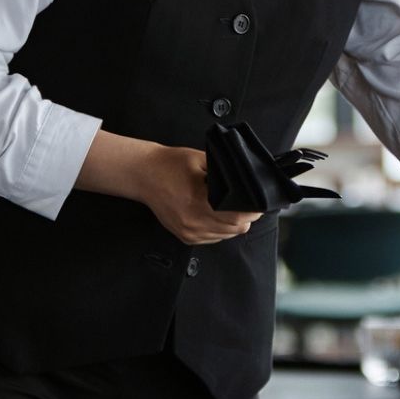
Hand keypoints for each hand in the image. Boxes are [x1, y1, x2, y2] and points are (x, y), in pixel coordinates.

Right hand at [136, 145, 262, 246]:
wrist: (143, 174)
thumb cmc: (168, 164)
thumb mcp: (201, 160)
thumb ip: (225, 173)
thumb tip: (247, 183)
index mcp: (198, 201)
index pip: (237, 216)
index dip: (252, 211)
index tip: (257, 203)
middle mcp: (193, 220)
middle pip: (234, 229)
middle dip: (246, 217)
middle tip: (248, 205)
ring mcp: (188, 231)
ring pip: (225, 236)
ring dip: (233, 225)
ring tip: (231, 209)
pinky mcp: (184, 236)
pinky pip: (212, 238)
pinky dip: (220, 230)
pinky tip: (216, 216)